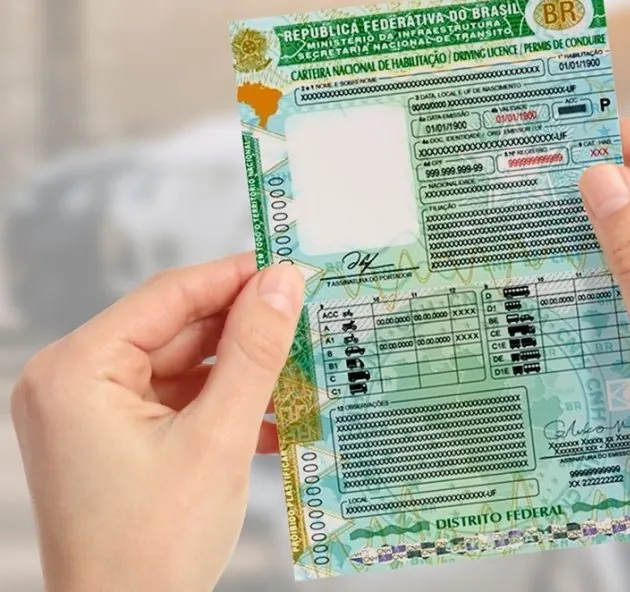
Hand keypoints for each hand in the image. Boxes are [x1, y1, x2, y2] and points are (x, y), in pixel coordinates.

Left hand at [11, 255, 303, 591]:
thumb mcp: (218, 438)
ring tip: (304, 368)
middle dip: (245, 331)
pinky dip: (223, 405)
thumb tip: (283, 282)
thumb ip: (253, 353)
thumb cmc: (156, 545)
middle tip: (309, 317)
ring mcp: (90, 413)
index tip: (291, 266)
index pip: (168, 296)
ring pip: (182, 367)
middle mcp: (73, 382)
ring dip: (242, 373)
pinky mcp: (113, 439)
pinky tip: (275, 416)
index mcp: (77, 370)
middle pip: (176, 330)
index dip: (235, 277)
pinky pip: (176, 402)